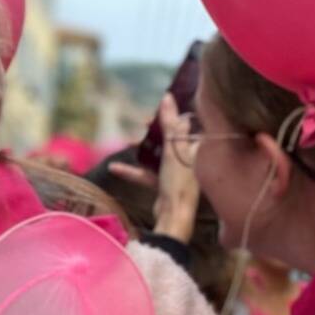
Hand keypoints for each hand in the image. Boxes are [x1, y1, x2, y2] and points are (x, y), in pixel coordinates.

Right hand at [110, 93, 199, 239]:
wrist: (173, 216)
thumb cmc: (178, 182)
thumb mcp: (173, 150)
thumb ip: (170, 125)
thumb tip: (167, 97)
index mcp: (199, 148)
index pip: (187, 125)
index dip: (172, 116)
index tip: (155, 113)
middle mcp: (191, 159)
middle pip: (171, 139)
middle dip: (153, 132)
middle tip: (140, 125)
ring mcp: (178, 173)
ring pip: (159, 155)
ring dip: (143, 150)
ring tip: (127, 143)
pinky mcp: (166, 186)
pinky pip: (149, 173)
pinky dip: (134, 171)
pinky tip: (115, 168)